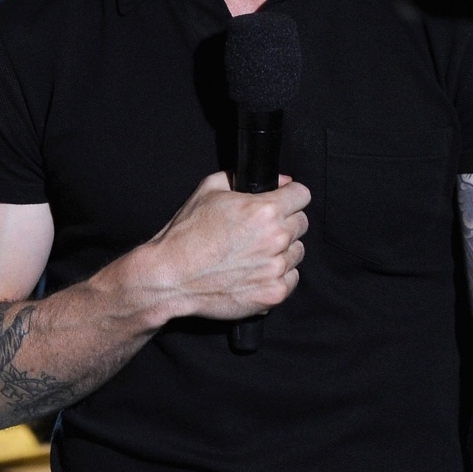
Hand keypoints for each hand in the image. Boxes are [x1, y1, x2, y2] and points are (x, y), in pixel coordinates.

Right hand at [129, 171, 309, 322]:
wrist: (170, 277)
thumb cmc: (186, 235)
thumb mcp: (207, 190)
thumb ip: (242, 178)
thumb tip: (279, 181)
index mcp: (263, 210)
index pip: (302, 194)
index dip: (290, 195)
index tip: (283, 201)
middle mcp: (275, 238)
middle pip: (302, 223)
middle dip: (284, 223)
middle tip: (258, 231)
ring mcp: (276, 268)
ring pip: (297, 252)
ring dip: (281, 251)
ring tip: (252, 253)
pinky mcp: (274, 293)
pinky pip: (291, 278)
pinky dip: (276, 275)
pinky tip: (253, 272)